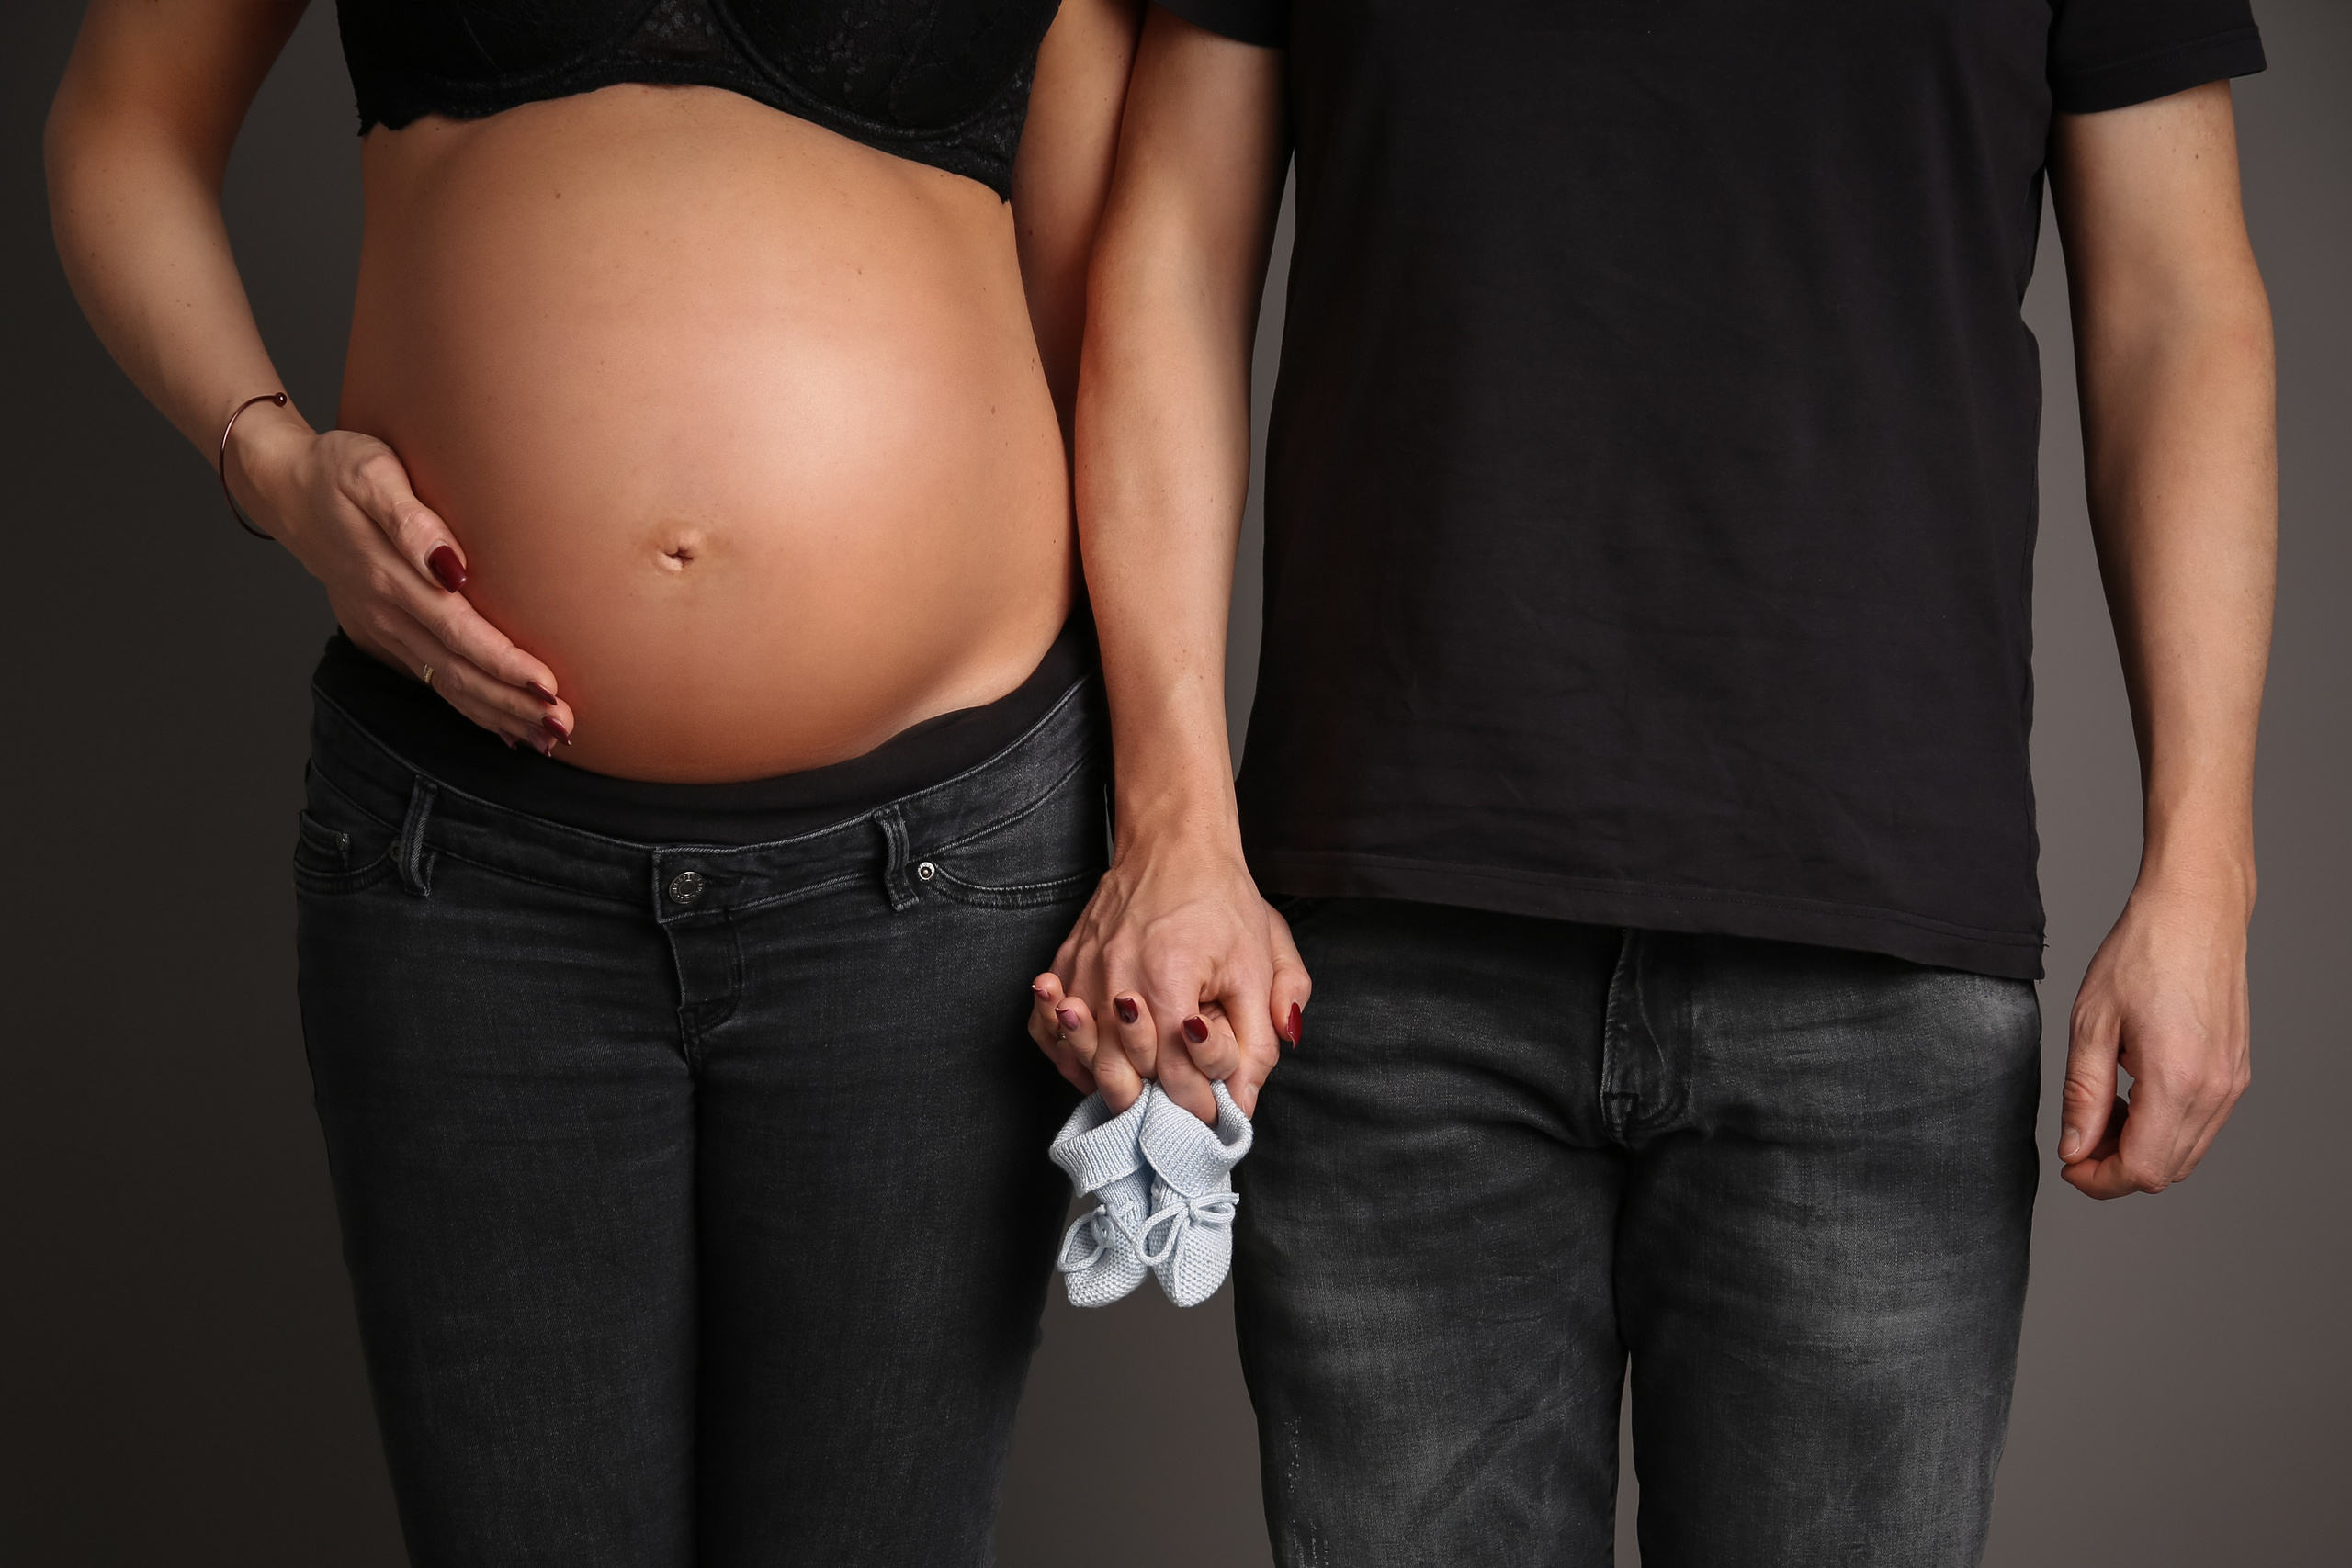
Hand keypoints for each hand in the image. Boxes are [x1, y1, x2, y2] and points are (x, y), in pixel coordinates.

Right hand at [232, 408, 573, 751]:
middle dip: (511, 704)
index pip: (458, 632)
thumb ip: (410, 519)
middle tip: (564, 726)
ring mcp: (384, 629)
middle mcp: (387, 614)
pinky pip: (432, 680)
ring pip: (447, 685)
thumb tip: (450, 564)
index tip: (546, 686)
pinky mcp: (385, 635)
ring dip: (497, 715)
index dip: (503, 664)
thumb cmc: (339, 471)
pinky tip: (505, 729)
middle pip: (457, 672)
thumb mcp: (371, 474)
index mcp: (390, 578)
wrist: (288, 489)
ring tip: (548, 739)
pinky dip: (471, 708)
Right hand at [1028, 831, 1308, 1121]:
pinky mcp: (1065, 962)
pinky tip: (1094, 1060)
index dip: (1199, 1103)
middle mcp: (1115, 977)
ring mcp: (1082, 970)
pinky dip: (1067, 1053)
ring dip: (1113, 1083)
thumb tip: (1244, 1099)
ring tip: (1143, 1090)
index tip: (1214, 1110)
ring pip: (1083, 1058)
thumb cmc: (1221, 901)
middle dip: (1156, 1102)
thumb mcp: (1262, 965)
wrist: (1175, 844)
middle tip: (1181, 1105)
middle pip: (1121, 1076)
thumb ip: (1259, 1038)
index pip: (1175, 1074)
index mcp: (1168, 977)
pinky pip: (1047, 1028)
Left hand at [2059, 880, 2252, 1197]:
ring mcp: (2232, 1083)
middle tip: (2077, 1139)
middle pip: (2168, 1170)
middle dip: (2116, 1168)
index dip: (2099, 1180)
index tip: (2068, 1164)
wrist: (2195, 912)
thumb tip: (2073, 1148)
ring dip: (2141, 1149)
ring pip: (2186, 1152)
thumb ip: (2083, 1094)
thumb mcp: (2091, 1023)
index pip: (2143, 1170)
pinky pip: (2201, 1125)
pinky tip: (2133, 1094)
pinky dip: (2164, 1128)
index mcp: (2178, 1080)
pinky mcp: (2236, 1072)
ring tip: (2102, 1109)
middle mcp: (2215, 1090)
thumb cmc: (2141, 955)